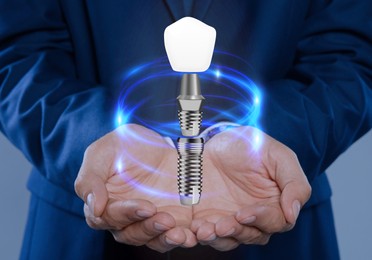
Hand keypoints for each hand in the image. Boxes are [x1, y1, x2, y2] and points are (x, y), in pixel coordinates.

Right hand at [75, 124, 195, 251]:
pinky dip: (183, 238)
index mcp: (105, 202)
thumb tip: (93, 207)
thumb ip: (90, 178)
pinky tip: (191, 233)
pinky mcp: (173, 220)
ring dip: (164, 237)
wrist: (160, 142)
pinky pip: (176, 236)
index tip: (144, 207)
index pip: (106, 218)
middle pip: (130, 233)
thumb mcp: (103, 152)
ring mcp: (150, 220)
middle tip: (162, 216)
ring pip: (153, 239)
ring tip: (176, 229)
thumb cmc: (125, 145)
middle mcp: (126, 217)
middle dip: (146, 227)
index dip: (124, 214)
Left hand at [191, 126, 310, 250]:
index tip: (244, 212)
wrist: (215, 138)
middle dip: (237, 231)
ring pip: (228, 239)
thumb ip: (294, 182)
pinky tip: (193, 230)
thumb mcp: (277, 155)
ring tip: (204, 231)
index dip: (262, 219)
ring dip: (217, 238)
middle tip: (222, 225)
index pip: (276, 222)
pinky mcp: (207, 218)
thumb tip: (293, 213)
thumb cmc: (250, 145)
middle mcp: (253, 216)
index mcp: (274, 203)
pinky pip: (206, 233)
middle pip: (252, 235)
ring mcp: (229, 218)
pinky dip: (199, 235)